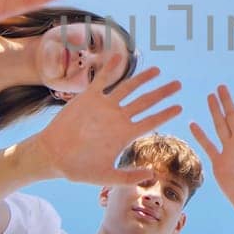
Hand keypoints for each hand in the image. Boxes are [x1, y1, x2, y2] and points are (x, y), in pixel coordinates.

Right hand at [35, 56, 183, 184]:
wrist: (53, 156)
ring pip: (128, 88)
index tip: (180, 107)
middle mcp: (118, 118)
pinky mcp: (88, 98)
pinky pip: (101, 80)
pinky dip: (110, 69)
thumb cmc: (78, 169)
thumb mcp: (105, 176)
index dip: (166, 114)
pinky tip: (120, 56)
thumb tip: (152, 176)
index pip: (150, 121)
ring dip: (143, 79)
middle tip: (179, 85)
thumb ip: (128, 177)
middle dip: (162, 93)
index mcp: (124, 134)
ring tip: (158, 70)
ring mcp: (104, 106)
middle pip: (145, 102)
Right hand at [189, 83, 233, 221]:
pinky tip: (194, 123)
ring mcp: (229, 151)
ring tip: (210, 97)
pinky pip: (208, 145)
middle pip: (233, 116)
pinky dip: (200, 135)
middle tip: (221, 86)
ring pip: (220, 126)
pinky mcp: (219, 162)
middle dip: (227, 101)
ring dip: (215, 112)